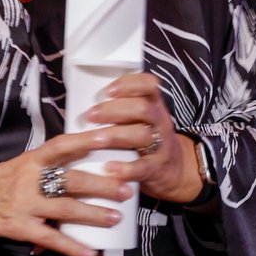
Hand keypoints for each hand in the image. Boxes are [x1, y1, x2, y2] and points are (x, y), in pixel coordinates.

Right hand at [0, 131, 132, 255]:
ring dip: (94, 215)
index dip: (84, 140)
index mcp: (33, 160)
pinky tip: (92, 253)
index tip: (109, 138)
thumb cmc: (4, 180)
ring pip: (66, 210)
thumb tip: (88, 150)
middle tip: (127, 189)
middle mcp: (30, 180)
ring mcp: (26, 205)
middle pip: (71, 181)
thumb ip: (51, 160)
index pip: (61, 146)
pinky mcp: (21, 228)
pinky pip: (51, 239)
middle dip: (101, 186)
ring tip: (116, 218)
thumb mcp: (25, 162)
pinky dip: (73, 247)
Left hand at [85, 72, 203, 204]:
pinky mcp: (157, 168)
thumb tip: (81, 101)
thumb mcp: (141, 119)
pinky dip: (126, 168)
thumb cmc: (147, 139)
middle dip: (114, 110)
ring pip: (142, 135)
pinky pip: (143, 167)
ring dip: (116, 135)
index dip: (130, 84)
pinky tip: (109, 167)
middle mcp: (160, 121)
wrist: (174, 171)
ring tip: (95, 139)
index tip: (108, 90)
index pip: (149, 85)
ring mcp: (161, 145)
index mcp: (154, 105)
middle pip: (143, 108)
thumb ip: (121, 110)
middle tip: (90, 115)